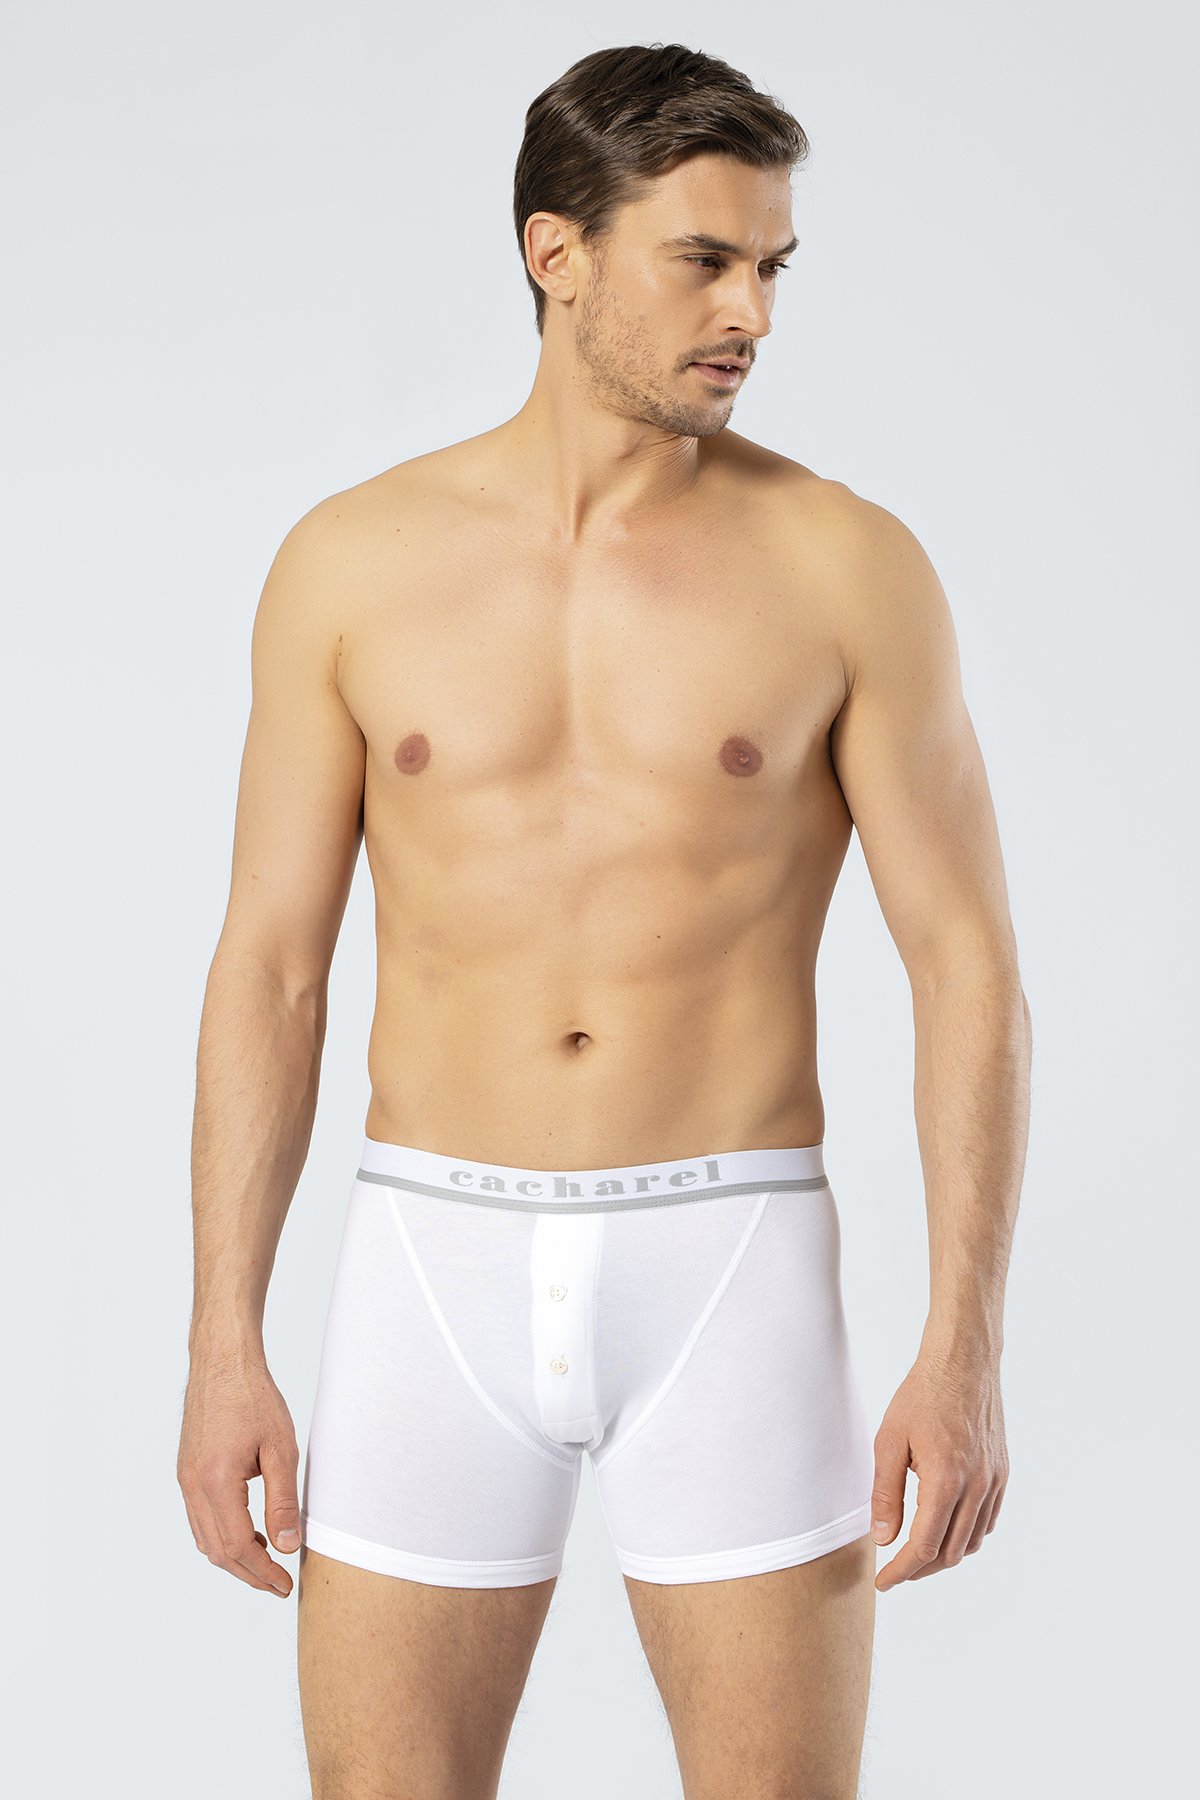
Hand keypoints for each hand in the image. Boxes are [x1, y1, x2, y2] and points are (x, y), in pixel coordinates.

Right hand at [177, 1344, 301, 1597]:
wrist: (222, 1360)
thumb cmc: (253, 1396)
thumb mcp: (280, 1448)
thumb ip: (283, 1500)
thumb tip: (287, 1545)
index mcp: (215, 1481)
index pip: (236, 1547)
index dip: (261, 1573)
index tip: (284, 1585)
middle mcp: (192, 1485)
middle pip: (217, 1550)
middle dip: (248, 1574)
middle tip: (278, 1585)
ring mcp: (185, 1479)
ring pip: (205, 1538)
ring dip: (234, 1558)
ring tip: (267, 1563)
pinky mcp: (187, 1471)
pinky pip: (200, 1518)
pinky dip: (222, 1535)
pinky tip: (248, 1532)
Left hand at [870, 1348, 1008, 1590]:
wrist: (963, 1362)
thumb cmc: (922, 1395)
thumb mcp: (889, 1441)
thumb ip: (885, 1493)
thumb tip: (884, 1539)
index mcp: (946, 1481)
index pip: (924, 1547)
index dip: (901, 1571)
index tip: (883, 1581)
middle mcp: (977, 1487)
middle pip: (950, 1552)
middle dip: (920, 1569)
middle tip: (895, 1570)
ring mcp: (994, 1481)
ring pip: (972, 1541)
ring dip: (944, 1555)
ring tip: (917, 1554)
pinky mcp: (1002, 1473)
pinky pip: (987, 1521)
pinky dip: (966, 1535)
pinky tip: (946, 1529)